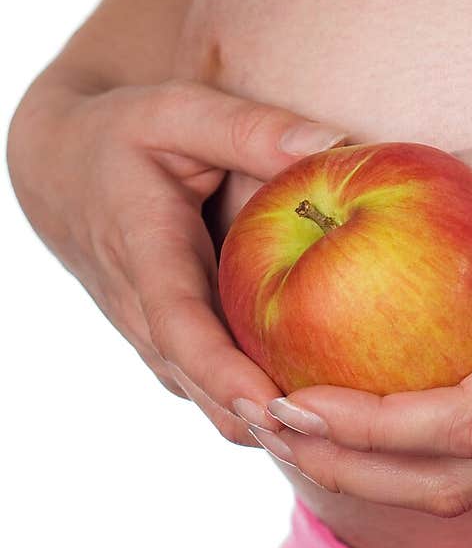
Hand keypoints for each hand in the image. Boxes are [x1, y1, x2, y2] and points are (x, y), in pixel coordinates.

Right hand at [8, 75, 344, 443]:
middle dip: (259, 421)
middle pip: (197, 385)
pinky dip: (254, 402)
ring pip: (203, 397)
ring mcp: (151, 332)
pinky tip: (315, 404)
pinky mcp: (168, 339)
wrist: (60, 168)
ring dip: (259, 423)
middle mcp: (143, 307)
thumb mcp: (179, 111)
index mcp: (145, 251)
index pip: (178, 326)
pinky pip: (209, 383)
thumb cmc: (124, 134)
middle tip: (332, 436)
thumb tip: (335, 147)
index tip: (271, 404)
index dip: (222, 371)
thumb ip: (251, 128)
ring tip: (334, 435)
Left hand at [262, 144, 471, 514]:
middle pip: (454, 478)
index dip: (377, 420)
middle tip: (272, 424)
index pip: (470, 417)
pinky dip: (437, 451)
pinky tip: (401, 409)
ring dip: (386, 469)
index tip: (302, 395)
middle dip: (353, 465)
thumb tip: (464, 159)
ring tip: (316, 426)